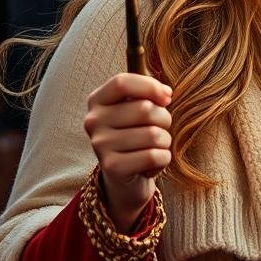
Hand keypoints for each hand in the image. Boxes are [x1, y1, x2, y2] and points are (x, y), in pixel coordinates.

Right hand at [84, 73, 172, 231]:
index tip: (166, 97)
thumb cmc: (136, 134)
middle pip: (145, 109)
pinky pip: (154, 156)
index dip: (150, 86)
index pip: (122, 82)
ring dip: (165, 142)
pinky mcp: (112, 167)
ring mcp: (100, 145)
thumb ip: (149, 94)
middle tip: (160, 129)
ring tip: (154, 148)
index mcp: (97, 101)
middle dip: (164, 119)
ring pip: (154, 134)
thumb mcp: (137, 109)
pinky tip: (152, 164)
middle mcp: (93, 121)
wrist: (124, 178)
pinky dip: (164, 159)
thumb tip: (166, 94)